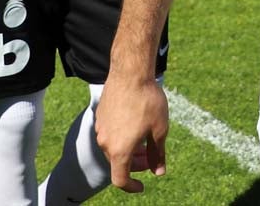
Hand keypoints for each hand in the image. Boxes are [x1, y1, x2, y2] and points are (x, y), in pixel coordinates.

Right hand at [96, 74, 169, 191]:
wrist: (130, 72)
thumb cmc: (147, 101)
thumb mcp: (159, 130)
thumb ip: (158, 154)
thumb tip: (158, 171)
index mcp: (119, 150)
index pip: (120, 180)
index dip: (131, 187)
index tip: (142, 185)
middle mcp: (105, 142)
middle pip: (118, 162)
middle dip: (134, 164)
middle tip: (151, 158)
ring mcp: (100, 128)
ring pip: (113, 147)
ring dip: (128, 149)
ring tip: (145, 139)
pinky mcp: (100, 115)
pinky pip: (110, 133)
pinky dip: (122, 137)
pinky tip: (135, 124)